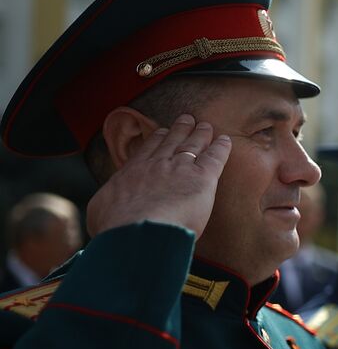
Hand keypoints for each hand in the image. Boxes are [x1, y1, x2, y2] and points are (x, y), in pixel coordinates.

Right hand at [86, 114, 231, 236]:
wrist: (137, 230)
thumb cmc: (116, 228)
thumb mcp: (100, 213)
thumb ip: (107, 209)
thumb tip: (104, 214)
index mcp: (132, 172)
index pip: (147, 150)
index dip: (157, 139)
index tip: (162, 131)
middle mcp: (156, 165)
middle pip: (171, 141)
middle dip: (180, 129)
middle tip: (187, 119)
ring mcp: (179, 168)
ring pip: (192, 145)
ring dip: (200, 134)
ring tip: (205, 126)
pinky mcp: (202, 178)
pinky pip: (214, 157)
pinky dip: (221, 147)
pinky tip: (226, 141)